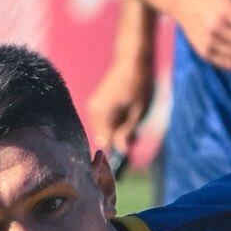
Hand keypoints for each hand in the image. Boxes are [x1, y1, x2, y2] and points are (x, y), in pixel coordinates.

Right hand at [87, 24, 161, 156]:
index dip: (112, 156)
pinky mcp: (95, 105)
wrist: (130, 60)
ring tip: (130, 132)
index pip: (105, 143)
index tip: (117, 170)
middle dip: (115, 144)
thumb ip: (126, 131)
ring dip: (115, 135)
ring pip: (103, 131)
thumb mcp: (137, 110)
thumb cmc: (137, 83)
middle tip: (130, 147)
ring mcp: (92, 107)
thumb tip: (120, 151)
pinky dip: (113, 126)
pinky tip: (125, 122)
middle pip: (103, 138)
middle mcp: (92, 111)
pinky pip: (103, 123)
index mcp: (101, 113)